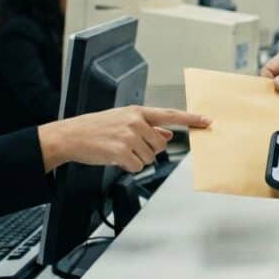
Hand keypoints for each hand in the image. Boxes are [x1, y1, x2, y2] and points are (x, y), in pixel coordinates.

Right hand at [39, 106, 211, 172]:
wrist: (71, 136)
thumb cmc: (96, 128)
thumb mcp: (123, 120)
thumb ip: (147, 126)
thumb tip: (168, 133)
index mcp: (138, 112)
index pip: (171, 114)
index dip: (191, 119)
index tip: (207, 121)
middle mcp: (136, 122)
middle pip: (161, 144)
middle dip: (149, 149)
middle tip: (130, 147)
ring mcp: (129, 136)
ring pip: (150, 157)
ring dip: (136, 159)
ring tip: (119, 150)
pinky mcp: (122, 152)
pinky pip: (137, 166)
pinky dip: (128, 167)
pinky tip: (115, 158)